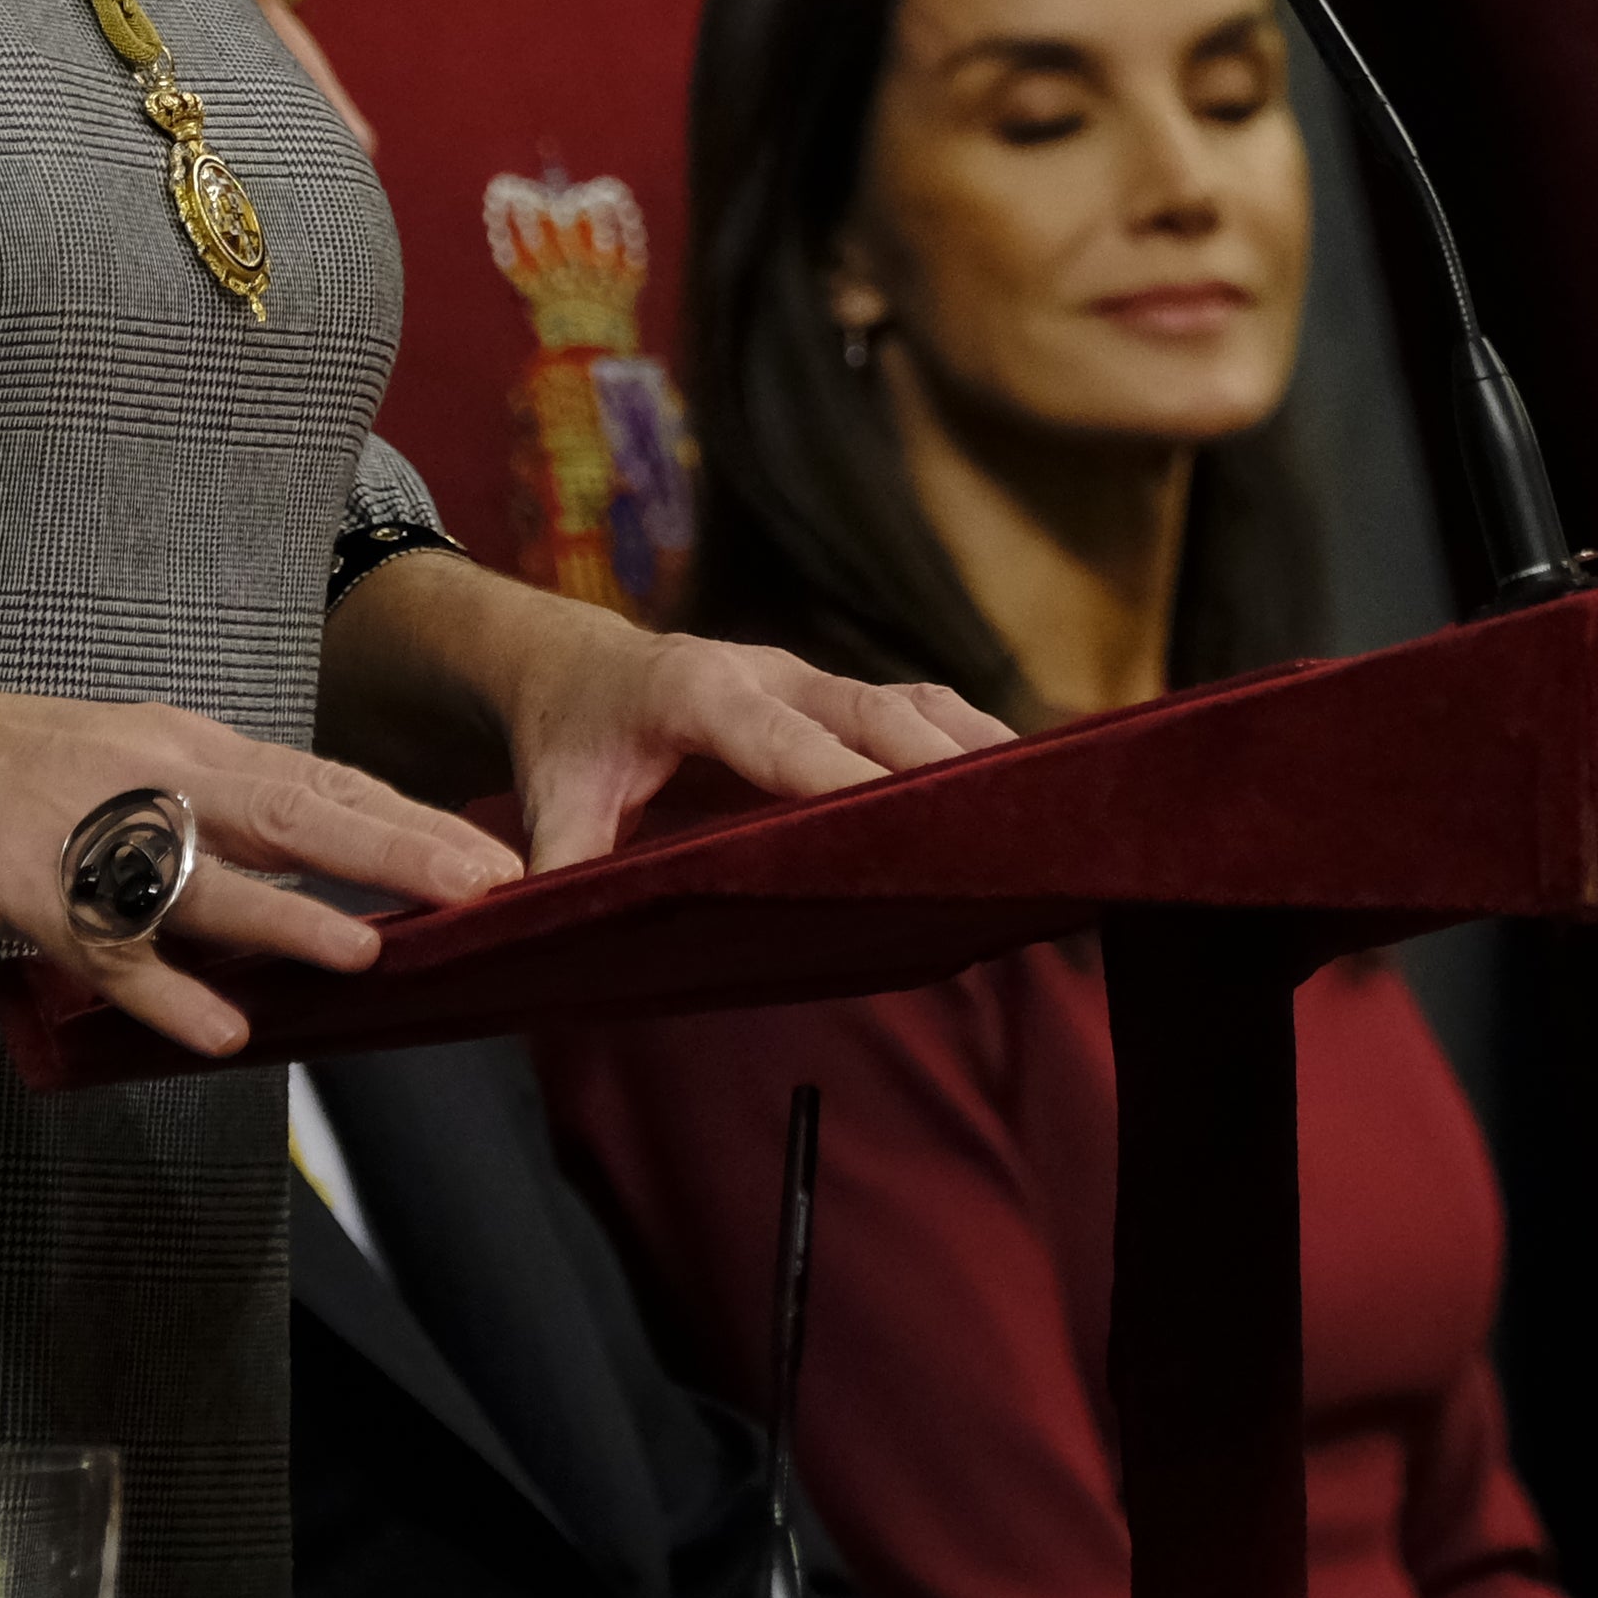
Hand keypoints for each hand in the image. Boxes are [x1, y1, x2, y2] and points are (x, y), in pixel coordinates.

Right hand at [0, 666, 519, 1062]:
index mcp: (183, 745)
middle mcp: (153, 776)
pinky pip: (109, 948)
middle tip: (485, 889)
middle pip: (295, 812)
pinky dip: (167, 994)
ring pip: (209, 879)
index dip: (408, 819)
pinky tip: (223, 1034)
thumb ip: (206, 796)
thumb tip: (298, 838)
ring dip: (293, 921)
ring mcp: (89, 833)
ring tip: (373, 954)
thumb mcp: (121, 751)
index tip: (489, 854)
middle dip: (396, 853)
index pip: (319, 779)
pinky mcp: (24, 887)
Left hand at [486, 600, 1006, 869]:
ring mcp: (807, 679)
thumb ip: (562, 863)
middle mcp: (766, 673)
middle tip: (999, 820)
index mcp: (696, 692)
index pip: (782, 741)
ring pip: (907, 701)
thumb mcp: (554, 799)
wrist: (574, 663)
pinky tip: (1016, 786)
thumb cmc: (569, 738)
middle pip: (870, 709)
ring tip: (1044, 801)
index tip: (903, 815)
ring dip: (971, 747)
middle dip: (935, 760)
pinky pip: (913, 707)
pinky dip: (966, 741)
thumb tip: (555, 933)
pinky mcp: (832, 695)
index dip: (844, 776)